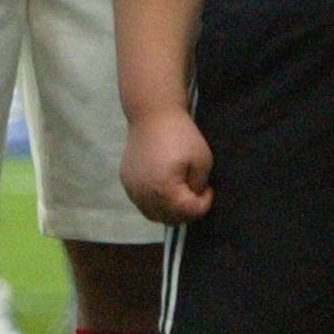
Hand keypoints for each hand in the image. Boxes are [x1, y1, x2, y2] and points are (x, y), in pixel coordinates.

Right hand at [122, 106, 213, 224]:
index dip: (204, 203)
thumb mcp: (202, 160)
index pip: (189, 213)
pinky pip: (141, 202)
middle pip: (170, 219)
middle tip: (194, 193)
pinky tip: (161, 187)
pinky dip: (153, 202)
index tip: (208, 188)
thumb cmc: (181, 135)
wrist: (152, 114)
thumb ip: (199, 187)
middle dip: (186, 210)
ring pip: (153, 215)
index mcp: (165, 190)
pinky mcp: (126, 181)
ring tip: (178, 193)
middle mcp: (145, 194)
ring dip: (168, 210)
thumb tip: (194, 197)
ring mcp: (133, 189)